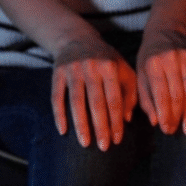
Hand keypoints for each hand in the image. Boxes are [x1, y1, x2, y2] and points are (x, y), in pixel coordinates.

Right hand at [52, 35, 137, 149]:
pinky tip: (63, 131)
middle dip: (101, 127)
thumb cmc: (106, 60)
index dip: (116, 120)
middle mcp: (91, 68)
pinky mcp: (57, 73)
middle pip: (96, 103)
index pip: (114, 99)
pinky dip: (59, 114)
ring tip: (85, 143)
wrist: (77, 39)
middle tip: (104, 147)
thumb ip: (130, 92)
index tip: (118, 139)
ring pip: (76, 102)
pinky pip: (56, 97)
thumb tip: (127, 119)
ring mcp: (73, 70)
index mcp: (110, 67)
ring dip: (81, 124)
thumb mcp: (123, 70)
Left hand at [136, 28, 185, 135]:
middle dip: (177, 116)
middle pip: (178, 95)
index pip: (161, 95)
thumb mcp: (140, 75)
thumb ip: (145, 98)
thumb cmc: (149, 58)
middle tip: (175, 130)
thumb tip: (155, 122)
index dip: (165, 115)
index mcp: (153, 64)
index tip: (165, 129)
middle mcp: (171, 60)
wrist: (166, 31)